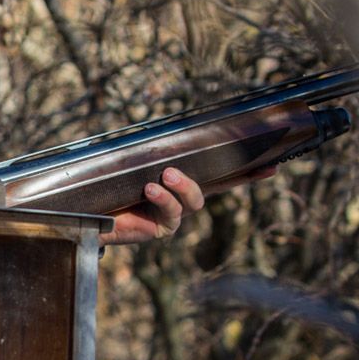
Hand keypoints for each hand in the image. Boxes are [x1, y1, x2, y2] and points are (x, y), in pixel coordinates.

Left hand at [102, 166, 276, 244]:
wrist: (86, 213)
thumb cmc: (109, 185)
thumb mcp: (133, 164)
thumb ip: (152, 152)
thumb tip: (164, 131)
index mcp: (181, 183)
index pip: (220, 176)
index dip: (247, 172)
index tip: (272, 165)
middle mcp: (182, 199)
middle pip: (214, 188)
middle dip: (223, 178)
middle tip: (193, 162)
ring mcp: (174, 216)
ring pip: (194, 202)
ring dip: (183, 186)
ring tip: (165, 175)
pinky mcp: (162, 228)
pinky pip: (171, 213)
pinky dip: (163, 198)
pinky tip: (150, 189)